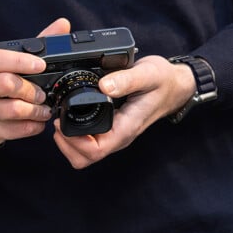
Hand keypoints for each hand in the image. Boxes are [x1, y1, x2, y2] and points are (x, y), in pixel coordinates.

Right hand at [0, 18, 71, 145]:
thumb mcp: (11, 62)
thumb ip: (36, 44)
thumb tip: (63, 24)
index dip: (19, 61)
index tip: (41, 66)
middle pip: (5, 84)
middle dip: (31, 89)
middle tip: (43, 94)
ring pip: (12, 109)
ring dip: (35, 110)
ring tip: (44, 109)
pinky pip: (13, 130)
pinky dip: (31, 126)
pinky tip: (37, 122)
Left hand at [53, 55, 195, 168]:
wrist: (175, 85)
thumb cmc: (163, 81)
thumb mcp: (148, 74)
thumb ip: (126, 79)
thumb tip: (104, 86)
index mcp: (125, 128)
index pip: (94, 150)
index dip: (73, 142)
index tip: (62, 123)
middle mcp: (119, 136)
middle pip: (85, 158)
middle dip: (65, 145)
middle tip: (57, 121)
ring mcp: (115, 134)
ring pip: (85, 154)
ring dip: (67, 143)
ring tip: (60, 120)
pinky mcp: (111, 128)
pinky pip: (88, 143)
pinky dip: (74, 136)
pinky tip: (69, 117)